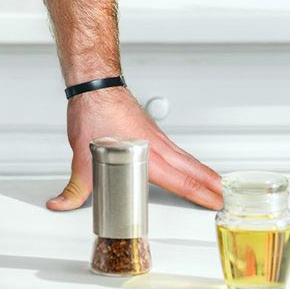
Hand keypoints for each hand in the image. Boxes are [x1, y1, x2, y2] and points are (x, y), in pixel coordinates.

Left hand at [47, 86, 222, 211]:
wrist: (95, 84)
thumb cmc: (92, 111)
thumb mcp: (81, 155)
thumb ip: (75, 186)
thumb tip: (62, 204)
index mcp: (145, 154)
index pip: (179, 180)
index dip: (199, 193)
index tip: (216, 203)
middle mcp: (155, 145)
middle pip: (191, 169)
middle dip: (211, 185)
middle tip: (227, 198)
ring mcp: (155, 136)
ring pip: (186, 158)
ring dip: (203, 172)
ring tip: (217, 185)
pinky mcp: (150, 130)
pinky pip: (176, 149)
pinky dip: (189, 160)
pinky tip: (188, 164)